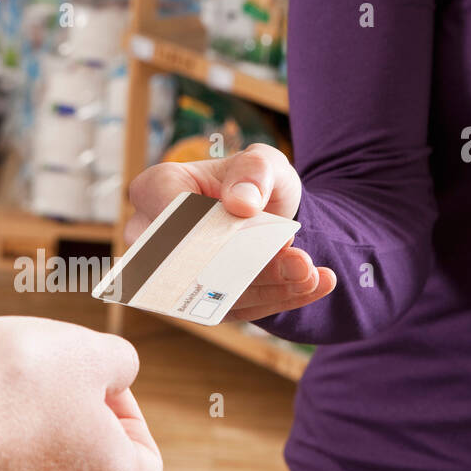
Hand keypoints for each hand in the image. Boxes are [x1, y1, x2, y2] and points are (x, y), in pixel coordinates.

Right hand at [125, 144, 335, 321]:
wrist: (267, 213)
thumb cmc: (252, 181)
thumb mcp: (261, 162)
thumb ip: (252, 171)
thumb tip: (241, 203)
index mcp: (156, 191)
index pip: (167, 212)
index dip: (206, 224)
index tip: (250, 218)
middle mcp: (155, 240)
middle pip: (190, 262)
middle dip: (246, 267)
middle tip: (299, 263)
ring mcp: (177, 275)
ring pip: (216, 292)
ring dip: (269, 288)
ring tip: (312, 275)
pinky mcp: (204, 302)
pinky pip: (239, 308)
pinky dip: (280, 299)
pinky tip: (315, 285)